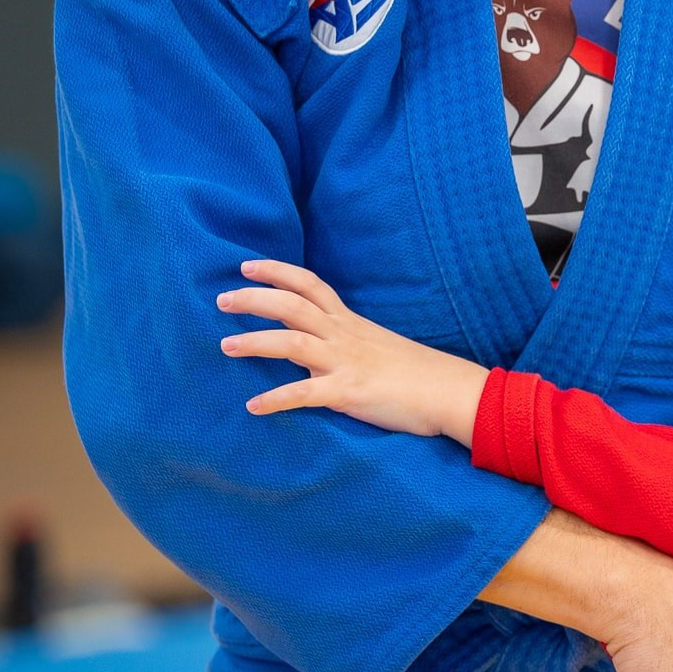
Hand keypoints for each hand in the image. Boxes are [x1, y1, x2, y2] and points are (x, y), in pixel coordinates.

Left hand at [218, 258, 490, 445]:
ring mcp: (346, 363)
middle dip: (254, 299)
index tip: (246, 265)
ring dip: (256, 342)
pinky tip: (253, 406)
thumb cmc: (417, 372)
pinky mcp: (350, 392)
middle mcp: (344, 336)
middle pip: (292, 306)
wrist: (451, 391)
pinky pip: (306, 394)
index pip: (309, 285)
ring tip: (225, 346)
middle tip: (221, 299)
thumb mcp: (376, 346)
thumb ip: (343, 344)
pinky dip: (277, 399)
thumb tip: (313, 353)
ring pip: (293, 343)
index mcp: (350, 323)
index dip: (277, 272)